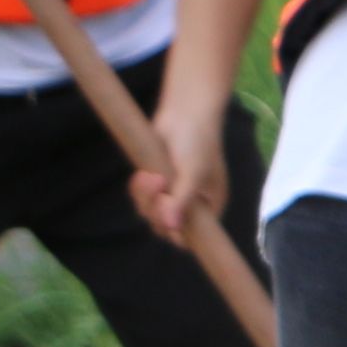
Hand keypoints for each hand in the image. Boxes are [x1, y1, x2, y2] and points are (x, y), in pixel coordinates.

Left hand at [131, 83, 238, 247]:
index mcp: (209, 206)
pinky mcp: (155, 182)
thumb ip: (182, 201)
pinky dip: (138, 188)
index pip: (193, 236)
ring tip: (150, 175)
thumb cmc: (198, 142)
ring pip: (149, 212)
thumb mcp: (193, 173)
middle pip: (166, 226)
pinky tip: (142, 173)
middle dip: (156, 209)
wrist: (185, 111)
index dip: (178, 234)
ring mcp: (171, 193)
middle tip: (158, 184)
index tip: (166, 224)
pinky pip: (141, 197)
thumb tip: (170, 227)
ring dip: (145, 197)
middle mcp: (191, 204)